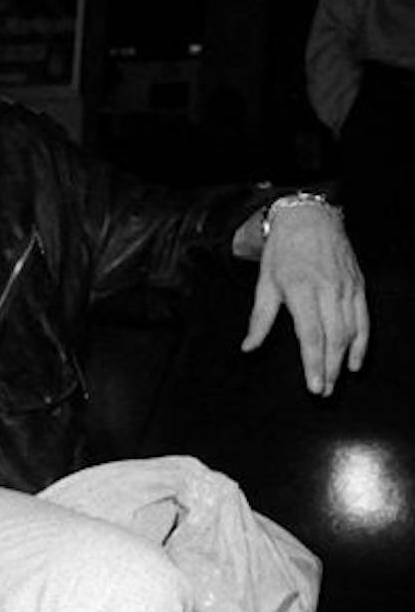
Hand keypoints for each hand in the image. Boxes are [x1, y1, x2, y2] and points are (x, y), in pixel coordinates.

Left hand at [245, 200, 368, 394]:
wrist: (312, 219)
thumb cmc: (284, 251)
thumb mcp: (264, 283)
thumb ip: (259, 319)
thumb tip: (248, 348)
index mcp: (302, 291)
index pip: (311, 336)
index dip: (314, 364)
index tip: (314, 386)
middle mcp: (328, 291)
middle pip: (334, 338)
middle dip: (329, 369)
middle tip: (323, 392)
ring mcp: (347, 288)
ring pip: (351, 331)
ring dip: (344, 360)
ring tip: (335, 382)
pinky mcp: (359, 286)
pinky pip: (364, 319)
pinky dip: (362, 342)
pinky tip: (355, 362)